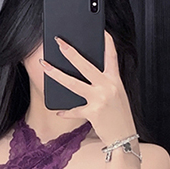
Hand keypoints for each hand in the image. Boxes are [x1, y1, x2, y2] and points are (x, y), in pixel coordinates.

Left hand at [40, 30, 136, 146]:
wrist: (124, 140)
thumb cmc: (119, 117)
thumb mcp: (117, 96)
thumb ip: (105, 83)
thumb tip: (85, 74)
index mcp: (116, 80)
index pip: (112, 55)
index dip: (106, 40)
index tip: (99, 29)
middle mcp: (108, 87)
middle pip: (85, 65)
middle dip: (70, 52)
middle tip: (58, 41)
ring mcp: (100, 99)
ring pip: (73, 83)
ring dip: (56, 74)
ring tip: (44, 66)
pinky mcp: (92, 113)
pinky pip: (74, 110)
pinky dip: (66, 111)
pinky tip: (58, 110)